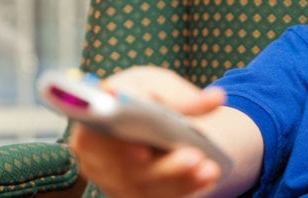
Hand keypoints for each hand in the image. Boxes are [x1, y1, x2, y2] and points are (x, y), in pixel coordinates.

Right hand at [68, 66, 226, 197]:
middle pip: (126, 168)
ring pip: (145, 185)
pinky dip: (185, 187)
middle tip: (193, 157)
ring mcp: (114, 179)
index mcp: (91, 122)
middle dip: (163, 167)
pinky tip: (206, 177)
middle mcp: (97, 157)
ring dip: (179, 178)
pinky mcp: (134, 193)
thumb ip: (182, 96)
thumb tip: (216, 98)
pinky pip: (159, 196)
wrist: (149, 121)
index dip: (115, 145)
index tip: (141, 149)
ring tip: (207, 168)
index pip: (96, 136)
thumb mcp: (159, 86)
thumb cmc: (145, 98)